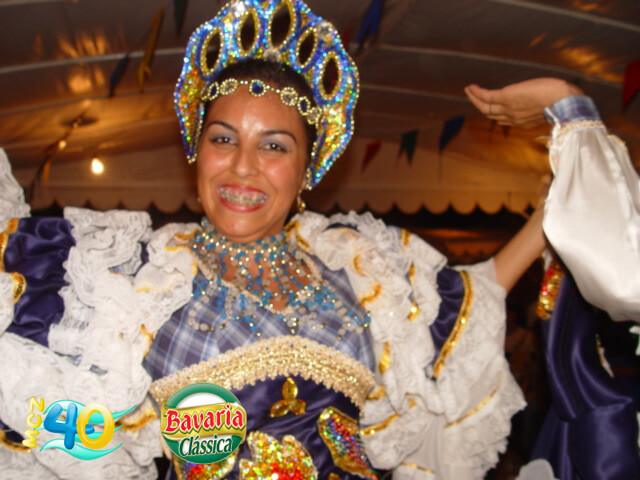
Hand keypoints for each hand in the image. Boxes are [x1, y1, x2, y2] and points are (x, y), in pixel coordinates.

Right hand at [464, 78, 582, 127]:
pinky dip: (476, 93)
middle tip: (474, 97)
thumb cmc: (562, 101)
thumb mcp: (551, 106)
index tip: (491, 107)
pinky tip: (470, 87)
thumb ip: (544, 105)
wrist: (562, 101)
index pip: (504, 120)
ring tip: (469, 90)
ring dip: (474, 99)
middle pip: (491, 115)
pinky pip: (486, 97)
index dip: (496, 114)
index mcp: (523, 122)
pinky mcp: (506, 98)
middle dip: (480, 106)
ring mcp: (508, 108)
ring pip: (485, 107)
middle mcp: (512, 118)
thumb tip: (548, 98)